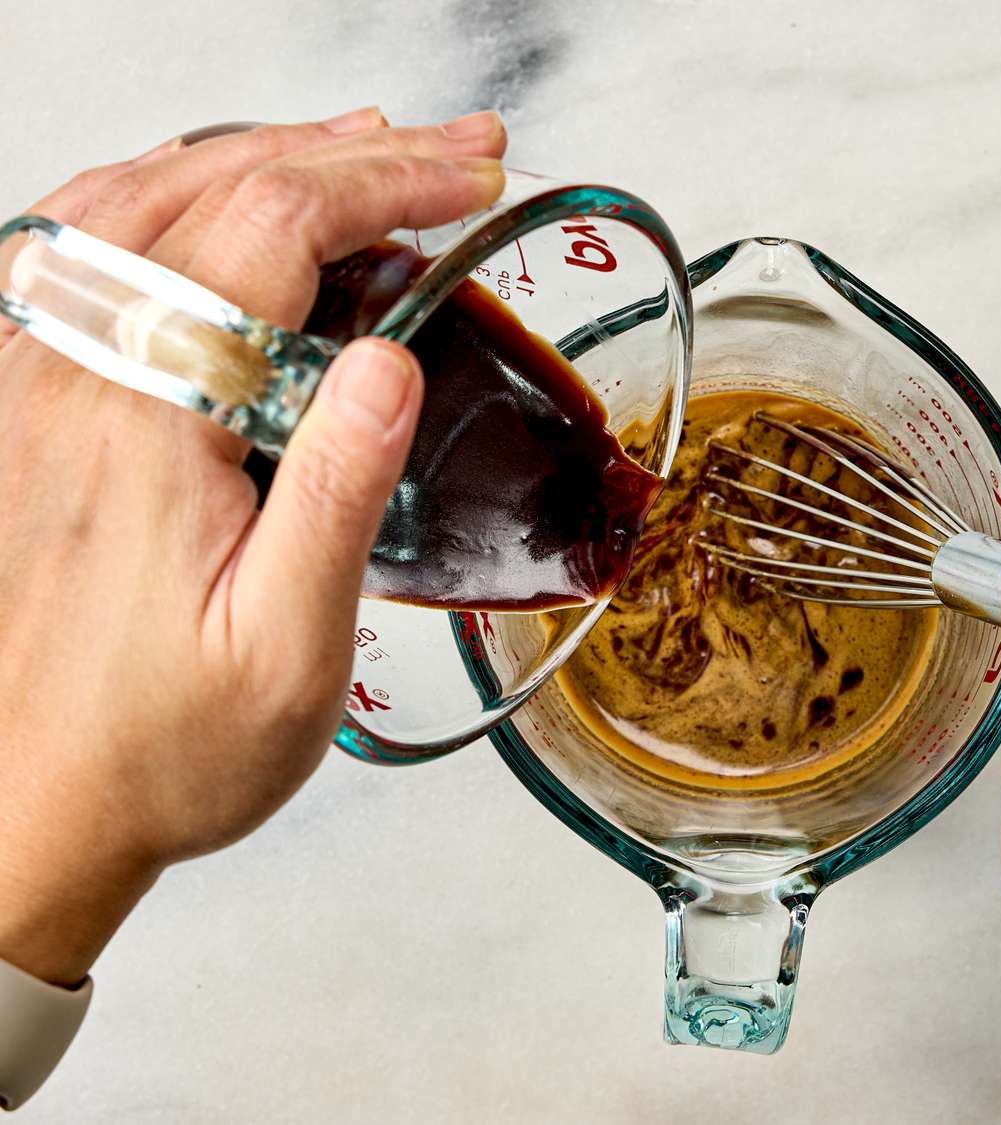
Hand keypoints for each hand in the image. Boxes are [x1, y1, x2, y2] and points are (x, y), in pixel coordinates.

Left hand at [0, 107, 507, 984]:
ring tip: (369, 151)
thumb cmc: (169, 743)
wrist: (40, 802)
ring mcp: (41, 380)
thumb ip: (338, 494)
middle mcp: (74, 377)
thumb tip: (391, 362)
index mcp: (146, 422)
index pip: (268, 229)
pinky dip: (179, 192)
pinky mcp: (39, 402)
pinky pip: (92, 246)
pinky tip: (229, 197)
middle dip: (350, 154)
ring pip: (144, 198)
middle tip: (456, 152)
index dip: (383, 184)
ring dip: (266, 154)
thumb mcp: (288, 646)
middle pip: (212, 187)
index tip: (472, 182)